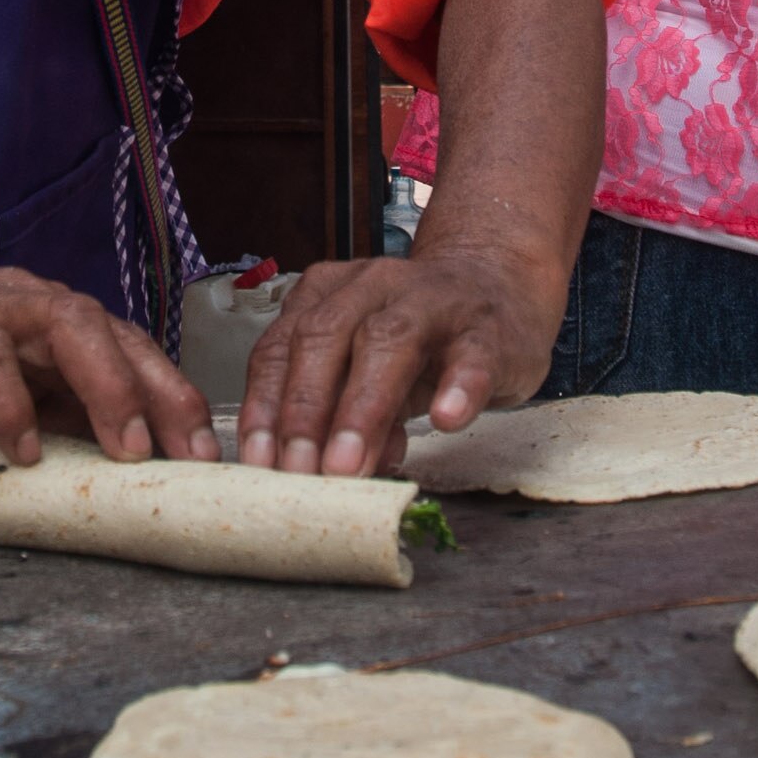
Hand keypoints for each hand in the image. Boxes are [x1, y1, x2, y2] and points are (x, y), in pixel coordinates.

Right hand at [0, 263, 217, 468]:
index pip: (133, 347)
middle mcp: (31, 304)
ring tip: (125, 449)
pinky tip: (25, 449)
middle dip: (157, 391)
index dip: (176, 397)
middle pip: (113, 330)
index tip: (208, 458)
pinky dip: (10, 405)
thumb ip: (59, 414)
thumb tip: (127, 474)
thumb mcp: (9, 392)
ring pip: (65, 326)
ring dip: (106, 386)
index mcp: (56, 321)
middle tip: (181, 457)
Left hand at [234, 246, 563, 478]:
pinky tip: (446, 419)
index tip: (258, 462)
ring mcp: (433, 301)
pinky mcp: (487, 328)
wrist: (499, 288)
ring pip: (391, 340)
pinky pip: (471, 355)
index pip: (282, 346)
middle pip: (325, 336)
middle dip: (306, 409)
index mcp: (328, 295)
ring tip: (350, 464)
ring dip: (364, 408)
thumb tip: (315, 471)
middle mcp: (372, 286)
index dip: (265, 405)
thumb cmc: (422, 339)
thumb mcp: (367, 375)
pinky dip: (457, 387)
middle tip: (300, 471)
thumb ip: (339, 415)